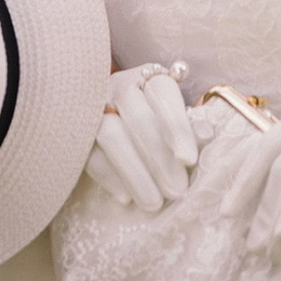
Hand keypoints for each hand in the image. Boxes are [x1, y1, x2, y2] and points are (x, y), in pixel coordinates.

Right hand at [86, 62, 197, 211]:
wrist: (103, 121)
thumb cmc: (151, 122)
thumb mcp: (169, 118)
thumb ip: (186, 126)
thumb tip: (206, 136)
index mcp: (146, 77)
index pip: (163, 93)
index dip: (177, 126)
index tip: (188, 160)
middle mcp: (117, 86)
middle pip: (137, 116)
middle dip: (159, 157)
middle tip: (177, 191)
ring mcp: (92, 106)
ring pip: (110, 134)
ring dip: (134, 171)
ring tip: (154, 203)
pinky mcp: (74, 131)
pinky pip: (88, 152)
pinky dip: (108, 176)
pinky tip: (125, 198)